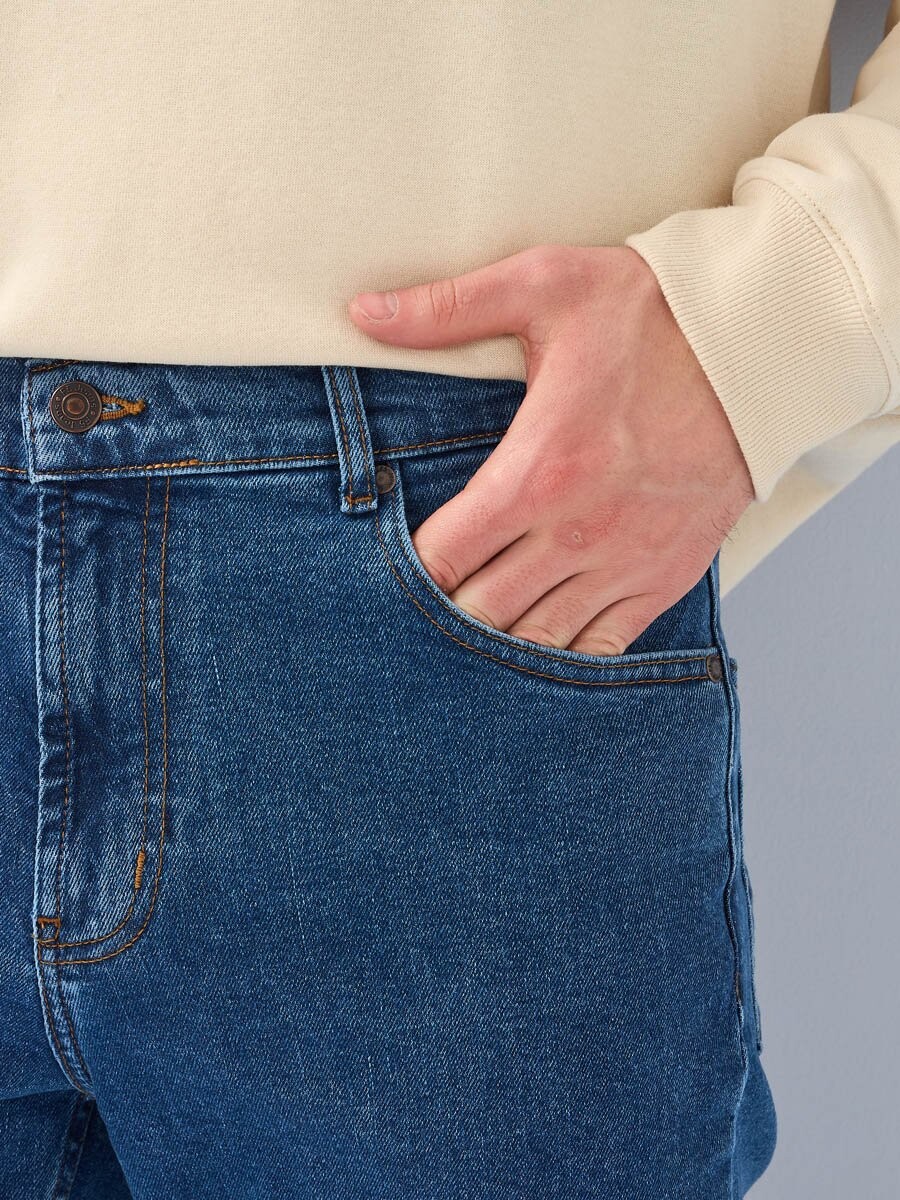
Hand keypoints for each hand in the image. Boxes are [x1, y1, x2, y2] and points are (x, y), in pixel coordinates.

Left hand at [348, 244, 754, 655]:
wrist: (762, 347)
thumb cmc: (653, 316)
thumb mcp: (547, 285)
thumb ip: (448, 308)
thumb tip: (363, 314)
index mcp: (538, 472)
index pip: (442, 557)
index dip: (403, 573)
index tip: (385, 569)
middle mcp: (578, 533)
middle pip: (481, 614)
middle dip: (441, 618)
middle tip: (419, 608)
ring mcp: (625, 563)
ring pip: (538, 643)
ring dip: (497, 646)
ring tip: (468, 636)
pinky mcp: (665, 578)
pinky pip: (604, 650)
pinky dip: (564, 659)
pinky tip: (538, 648)